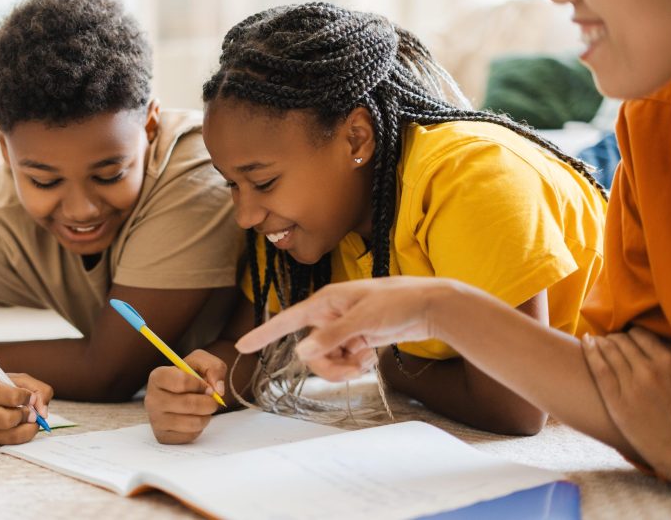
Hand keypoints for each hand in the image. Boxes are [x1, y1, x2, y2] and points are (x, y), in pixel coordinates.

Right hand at [0, 373, 52, 447]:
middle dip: (26, 417)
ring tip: (28, 421)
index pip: (12, 397)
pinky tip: (18, 427)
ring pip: (10, 437)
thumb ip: (37, 389)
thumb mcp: (15, 379)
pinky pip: (7, 444)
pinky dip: (19, 436)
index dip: (28, 398)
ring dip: (27, 429)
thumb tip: (43, 412)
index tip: (31, 398)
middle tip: (32, 414)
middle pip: (8, 420)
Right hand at [145, 349, 225, 443]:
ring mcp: (155, 420)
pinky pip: (190, 435)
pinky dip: (199, 428)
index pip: (182, 382)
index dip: (200, 385)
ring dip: (206, 416)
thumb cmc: (191, 377)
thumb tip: (218, 390)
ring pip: (192, 422)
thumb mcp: (203, 363)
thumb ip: (214, 367)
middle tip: (212, 401)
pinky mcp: (162, 436)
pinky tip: (194, 419)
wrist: (183, 396)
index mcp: (158, 376)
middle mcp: (151, 398)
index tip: (207, 387)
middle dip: (208, 403)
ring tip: (204, 409)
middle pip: (188, 404)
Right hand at [236, 278, 445, 375]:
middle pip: (309, 351)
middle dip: (328, 365)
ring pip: (326, 360)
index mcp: (324, 302)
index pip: (286, 320)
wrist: (429, 306)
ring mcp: (343, 329)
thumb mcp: (363, 320)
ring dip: (344, 367)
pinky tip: (372, 356)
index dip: (263, 333)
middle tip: (352, 365)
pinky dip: (355, 365)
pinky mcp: (356, 341)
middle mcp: (329, 315)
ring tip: (366, 360)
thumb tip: (302, 353)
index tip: (241, 346)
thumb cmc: (396, 302)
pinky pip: (343, 361)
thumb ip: (331, 337)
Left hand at [583, 328, 670, 484]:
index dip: (630, 334)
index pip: (641, 335)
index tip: (626, 337)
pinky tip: (585, 342)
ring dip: (599, 342)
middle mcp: (648, 371)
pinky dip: (590, 351)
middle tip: (608, 340)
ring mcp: (631, 385)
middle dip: (613, 338)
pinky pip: (598, 368)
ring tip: (594, 340)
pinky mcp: (615, 399)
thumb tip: (661, 342)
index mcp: (668, 363)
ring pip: (608, 350)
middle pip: (622, 341)